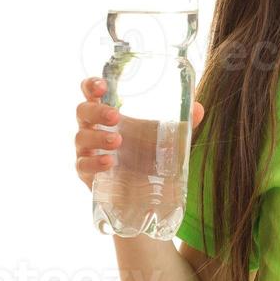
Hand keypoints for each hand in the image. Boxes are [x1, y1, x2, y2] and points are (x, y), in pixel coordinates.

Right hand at [73, 77, 203, 193]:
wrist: (145, 194)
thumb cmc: (149, 157)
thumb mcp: (167, 139)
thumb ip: (182, 125)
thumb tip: (198, 108)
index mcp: (109, 114)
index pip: (91, 93)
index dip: (91, 85)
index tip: (102, 85)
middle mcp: (94, 129)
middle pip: (83, 111)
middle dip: (96, 111)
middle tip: (115, 116)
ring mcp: (88, 151)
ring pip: (81, 137)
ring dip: (98, 137)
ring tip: (118, 141)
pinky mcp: (87, 174)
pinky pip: (82, 165)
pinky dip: (94, 162)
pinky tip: (109, 162)